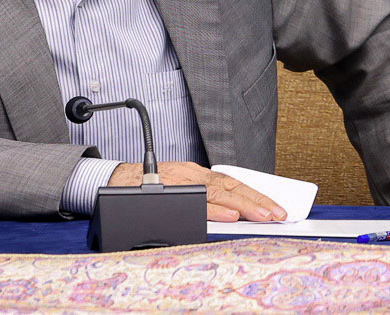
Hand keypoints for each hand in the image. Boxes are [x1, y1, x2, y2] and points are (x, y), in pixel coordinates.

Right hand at [109, 161, 285, 222]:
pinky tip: (228, 216)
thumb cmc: (147, 187)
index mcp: (197, 174)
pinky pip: (192, 200)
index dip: (256, 194)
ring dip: (243, 205)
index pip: (234, 182)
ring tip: (263, 215)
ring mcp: (179, 182)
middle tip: (278, 214)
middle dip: (257, 201)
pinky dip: (213, 209)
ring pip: (217, 192)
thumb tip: (233, 214)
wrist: (111, 181)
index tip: (276, 207)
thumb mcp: (179, 187)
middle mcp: (191, 174)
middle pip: (231, 186)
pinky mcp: (166, 190)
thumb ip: (202, 198)